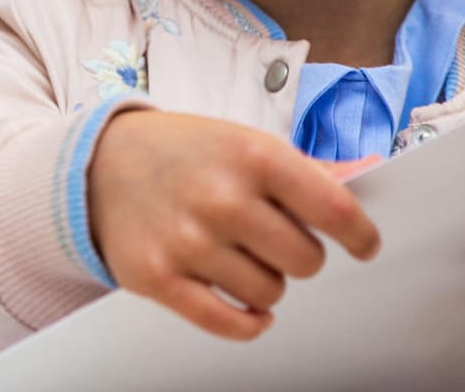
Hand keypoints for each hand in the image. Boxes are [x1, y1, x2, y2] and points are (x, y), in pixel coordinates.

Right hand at [88, 109, 380, 339]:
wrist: (100, 163)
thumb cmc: (185, 152)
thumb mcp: (244, 142)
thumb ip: (302, 171)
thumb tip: (360, 181)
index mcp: (252, 155)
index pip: (333, 209)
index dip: (359, 234)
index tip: (364, 244)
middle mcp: (222, 198)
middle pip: (306, 261)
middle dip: (301, 255)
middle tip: (278, 240)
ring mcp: (188, 241)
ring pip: (270, 294)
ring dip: (267, 282)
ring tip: (243, 256)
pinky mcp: (158, 277)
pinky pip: (229, 323)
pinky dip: (249, 321)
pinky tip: (248, 306)